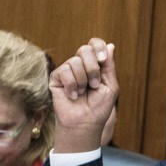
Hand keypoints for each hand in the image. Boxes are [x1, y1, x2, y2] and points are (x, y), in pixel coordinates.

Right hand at [49, 38, 118, 152]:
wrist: (86, 122)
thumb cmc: (99, 106)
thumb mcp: (110, 85)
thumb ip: (109, 65)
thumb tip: (110, 45)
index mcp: (95, 64)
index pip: (95, 44)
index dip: (98, 47)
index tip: (103, 59)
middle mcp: (80, 64)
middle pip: (85, 49)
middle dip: (93, 68)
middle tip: (94, 85)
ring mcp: (67, 70)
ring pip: (75, 61)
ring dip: (83, 80)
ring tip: (83, 93)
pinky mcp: (55, 78)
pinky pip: (64, 71)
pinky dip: (72, 85)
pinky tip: (73, 96)